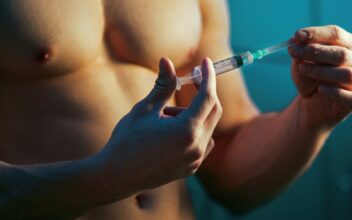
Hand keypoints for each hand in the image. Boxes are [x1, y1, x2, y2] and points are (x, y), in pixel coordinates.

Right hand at [98, 57, 221, 194]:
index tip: (205, 62)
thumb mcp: (144, 109)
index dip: (208, 77)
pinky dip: (193, 129)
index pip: (207, 97)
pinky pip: (202, 142)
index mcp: (186, 131)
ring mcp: (195, 160)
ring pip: (207, 126)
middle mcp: (196, 147)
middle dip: (204, 92)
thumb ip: (162, 85)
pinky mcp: (191, 168)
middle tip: (190, 80)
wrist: (117, 176)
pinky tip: (171, 132)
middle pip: (213, 110)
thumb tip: (167, 61)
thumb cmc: (127, 140)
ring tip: (165, 116)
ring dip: (194, 114)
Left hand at [288, 25, 351, 128]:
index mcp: (348, 45)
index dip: (316, 33)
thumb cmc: (309, 77)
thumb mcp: (300, 62)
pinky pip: (349, 97)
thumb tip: (296, 39)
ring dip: (321, 70)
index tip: (297, 36)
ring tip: (302, 68)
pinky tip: (320, 89)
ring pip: (346, 74)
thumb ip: (300, 50)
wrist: (310, 103)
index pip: (336, 34)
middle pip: (342, 53)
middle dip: (315, 51)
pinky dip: (334, 92)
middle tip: (294, 52)